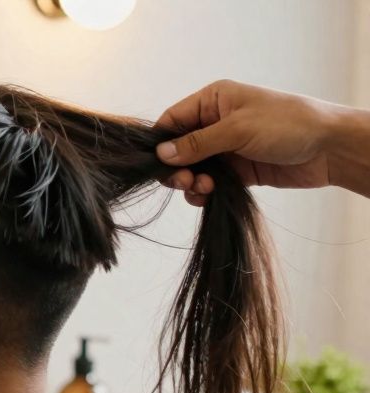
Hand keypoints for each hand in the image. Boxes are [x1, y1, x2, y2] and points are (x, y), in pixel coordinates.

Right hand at [156, 80, 340, 205]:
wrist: (329, 148)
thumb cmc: (287, 125)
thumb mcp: (237, 129)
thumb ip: (197, 143)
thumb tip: (161, 154)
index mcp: (213, 100)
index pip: (173, 120)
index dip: (161, 143)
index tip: (158, 164)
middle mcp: (216, 122)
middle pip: (178, 148)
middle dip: (177, 167)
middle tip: (185, 181)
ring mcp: (226, 147)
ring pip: (192, 168)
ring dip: (191, 182)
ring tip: (203, 188)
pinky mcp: (237, 170)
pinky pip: (209, 182)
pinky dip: (203, 192)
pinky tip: (208, 196)